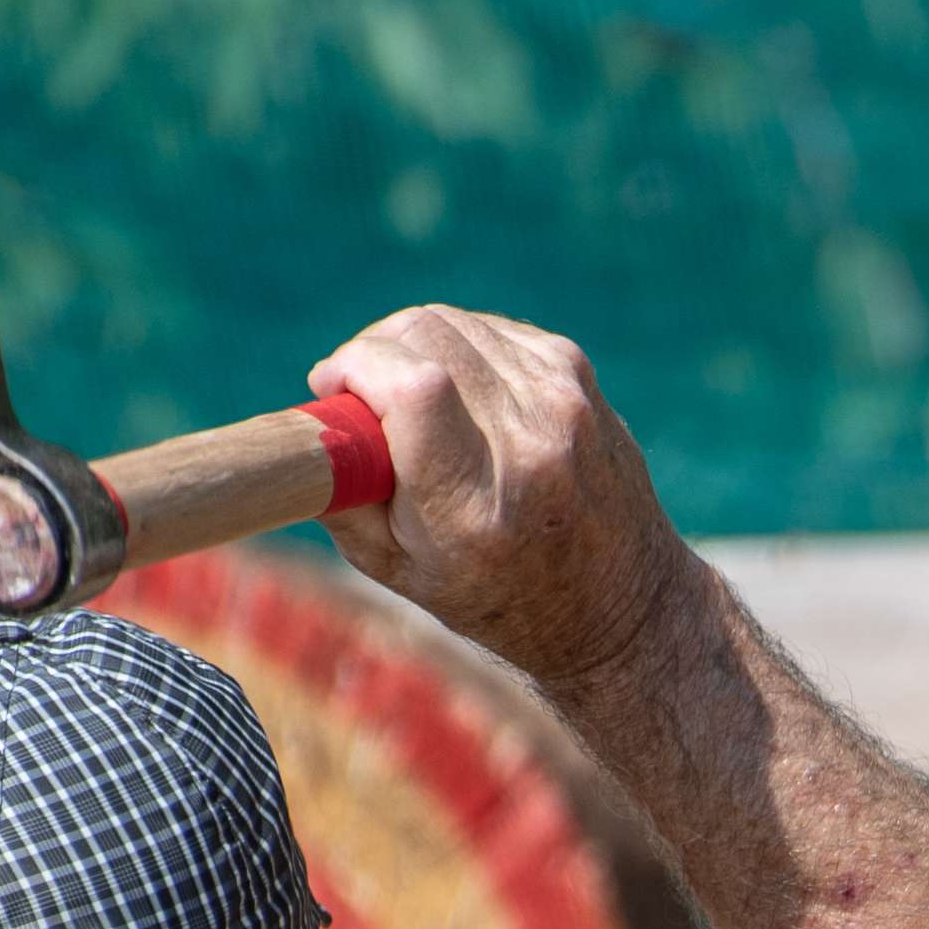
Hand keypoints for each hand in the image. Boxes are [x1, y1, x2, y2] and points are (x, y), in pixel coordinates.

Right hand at [308, 308, 705, 695]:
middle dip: (372, 350)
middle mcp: (531, 445)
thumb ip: (343, 492)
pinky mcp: (580, 375)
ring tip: (402, 394)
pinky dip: (459, 347)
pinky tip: (457, 392)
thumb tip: (310, 418)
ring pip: (456, 323)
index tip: (332, 387)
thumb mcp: (398, 568)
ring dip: (412, 345)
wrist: (617, 606)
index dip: (357, 366)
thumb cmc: (494, 595)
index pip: (414, 383)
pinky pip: (492, 329)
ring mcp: (565, 402)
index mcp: (476, 505)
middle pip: (426, 335)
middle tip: (356, 391)